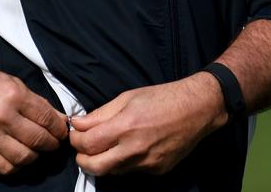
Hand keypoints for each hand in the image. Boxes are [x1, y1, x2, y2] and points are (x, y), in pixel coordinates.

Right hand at [0, 58, 68, 175]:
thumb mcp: (10, 82)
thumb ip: (35, 101)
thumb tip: (58, 117)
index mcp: (14, 95)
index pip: (46, 118)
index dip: (58, 128)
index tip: (62, 131)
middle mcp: (3, 116)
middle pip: (38, 139)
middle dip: (51, 144)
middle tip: (53, 143)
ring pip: (24, 157)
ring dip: (36, 156)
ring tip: (37, 150)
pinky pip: (5, 167)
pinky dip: (17, 166)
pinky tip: (19, 157)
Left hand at [69, 73, 226, 175]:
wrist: (196, 110)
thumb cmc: (161, 98)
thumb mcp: (127, 97)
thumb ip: (101, 113)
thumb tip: (79, 123)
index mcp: (126, 127)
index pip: (89, 144)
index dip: (76, 139)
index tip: (74, 133)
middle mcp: (135, 149)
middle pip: (96, 167)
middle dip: (82, 159)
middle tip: (81, 147)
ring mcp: (147, 164)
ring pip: (112, 171)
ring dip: (102, 161)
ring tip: (103, 145)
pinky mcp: (157, 171)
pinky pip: (130, 171)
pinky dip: (122, 162)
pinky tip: (126, 148)